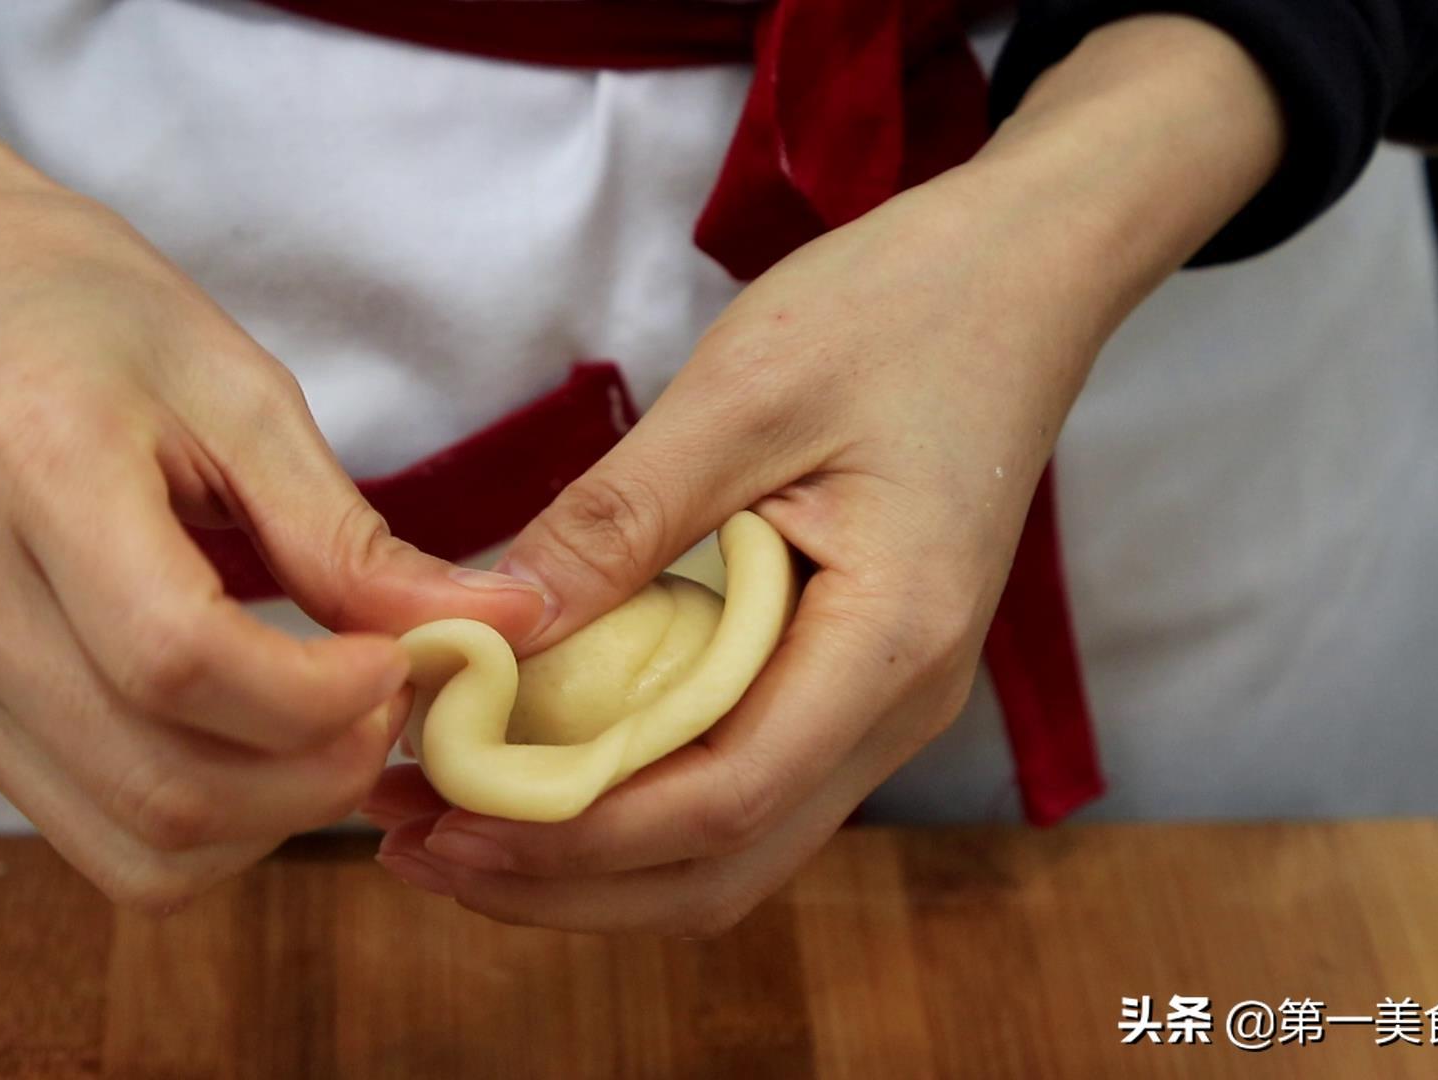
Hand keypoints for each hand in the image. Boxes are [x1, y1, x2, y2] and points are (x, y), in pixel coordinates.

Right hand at [0, 3, 545, 907]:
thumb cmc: (89, 318)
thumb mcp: (237, 387)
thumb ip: (347, 531)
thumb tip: (495, 622)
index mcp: (36, 467)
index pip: (178, 657)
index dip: (318, 696)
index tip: (402, 661)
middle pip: (160, 781)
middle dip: (316, 776)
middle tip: (388, 704)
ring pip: (134, 844)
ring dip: (270, 820)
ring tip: (329, 728)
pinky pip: (98, 837)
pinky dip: (208, 827)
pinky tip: (257, 744)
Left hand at [364, 15, 1284, 933]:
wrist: (1019, 277)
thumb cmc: (900, 311)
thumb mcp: (741, 395)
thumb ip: (618, 521)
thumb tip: (491, 634)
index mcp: (891, 640)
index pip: (725, 800)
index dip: (573, 833)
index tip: (442, 816)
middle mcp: (900, 704)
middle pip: (722, 864)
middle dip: (561, 880)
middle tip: (418, 844)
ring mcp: (881, 702)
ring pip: (729, 845)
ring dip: (589, 857)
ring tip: (451, 823)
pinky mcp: (851, 678)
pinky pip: (738, 785)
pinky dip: (632, 804)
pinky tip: (543, 767)